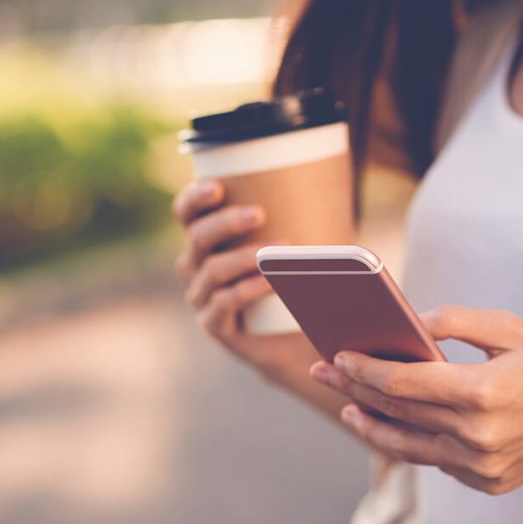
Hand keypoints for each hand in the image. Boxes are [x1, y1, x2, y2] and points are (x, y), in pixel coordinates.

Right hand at [172, 179, 318, 378]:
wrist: (295, 336)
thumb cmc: (295, 279)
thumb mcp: (297, 245)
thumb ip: (307, 222)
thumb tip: (336, 207)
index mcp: (206, 239)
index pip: (186, 213)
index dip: (194, 199)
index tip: (219, 188)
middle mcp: (195, 266)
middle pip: (197, 238)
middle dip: (226, 223)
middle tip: (259, 214)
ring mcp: (202, 297)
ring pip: (211, 270)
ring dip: (244, 257)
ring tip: (279, 251)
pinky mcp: (214, 325)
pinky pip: (224, 302)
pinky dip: (249, 289)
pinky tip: (271, 282)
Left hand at [310, 305, 522, 494]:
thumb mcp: (507, 327)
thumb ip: (451, 321)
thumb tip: (403, 321)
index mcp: (484, 392)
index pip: (402, 383)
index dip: (363, 369)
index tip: (337, 354)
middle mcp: (479, 436)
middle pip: (397, 412)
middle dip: (353, 388)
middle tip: (322, 370)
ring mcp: (483, 466)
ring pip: (408, 446)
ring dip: (370, 425)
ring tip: (345, 407)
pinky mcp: (488, 482)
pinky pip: (436, 460)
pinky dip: (411, 440)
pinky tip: (390, 423)